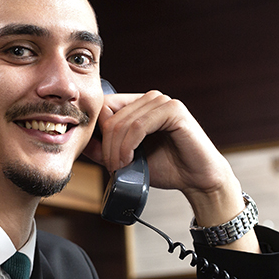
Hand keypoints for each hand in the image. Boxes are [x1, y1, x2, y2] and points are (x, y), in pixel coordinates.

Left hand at [85, 90, 259, 250]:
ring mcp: (163, 102)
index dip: (98, 133)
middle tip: (112, 167)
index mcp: (139, 106)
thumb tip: (81, 143)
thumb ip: (105, 150)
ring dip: (117, 148)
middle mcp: (150, 99)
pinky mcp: (174, 111)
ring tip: (121, 167)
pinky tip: (131, 159)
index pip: (104, 107)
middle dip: (106, 145)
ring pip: (123, 122)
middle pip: (110, 115)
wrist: (197, 179)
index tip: (103, 159)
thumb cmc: (167, 168)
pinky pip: (139, 125)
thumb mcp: (127, 159)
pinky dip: (129, 145)